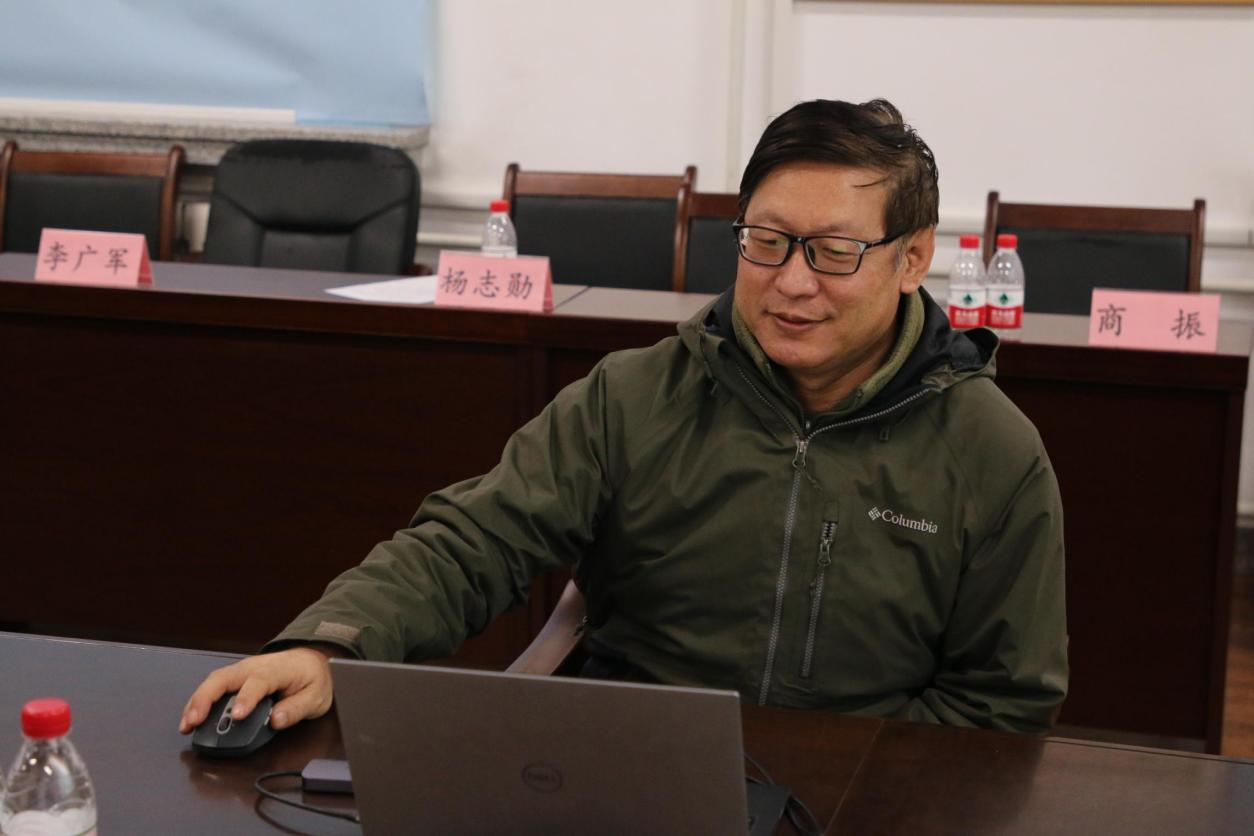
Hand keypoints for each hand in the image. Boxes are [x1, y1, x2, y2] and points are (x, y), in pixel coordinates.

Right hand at [179, 645, 343, 733]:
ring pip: (213, 682)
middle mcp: (254, 667)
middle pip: (224, 678)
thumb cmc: (312, 678)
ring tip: (186, 725)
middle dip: (206, 699)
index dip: (246, 698)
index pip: (258, 682)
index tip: (237, 715)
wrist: (311, 659)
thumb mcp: (316, 696)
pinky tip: (191, 718)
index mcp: (276, 670)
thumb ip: (297, 709)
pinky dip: (198, 701)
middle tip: (195, 721)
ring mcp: (241, 671)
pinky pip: (213, 687)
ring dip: (197, 702)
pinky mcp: (235, 678)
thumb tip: (276, 720)